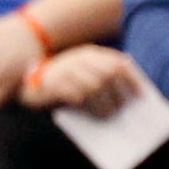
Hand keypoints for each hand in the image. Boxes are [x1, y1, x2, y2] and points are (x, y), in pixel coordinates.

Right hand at [23, 47, 142, 115]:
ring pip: (94, 87)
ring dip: (104, 103)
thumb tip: (129, 95)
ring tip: (108, 114)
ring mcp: (66, 70)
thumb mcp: (84, 71)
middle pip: (108, 75)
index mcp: (91, 54)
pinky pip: (74, 94)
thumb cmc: (63, 80)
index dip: (132, 79)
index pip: (118, 64)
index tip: (140, 94)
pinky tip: (89, 110)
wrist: (28, 81)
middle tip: (123, 108)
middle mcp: (79, 59)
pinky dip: (84, 103)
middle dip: (119, 93)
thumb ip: (103, 75)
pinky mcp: (52, 83)